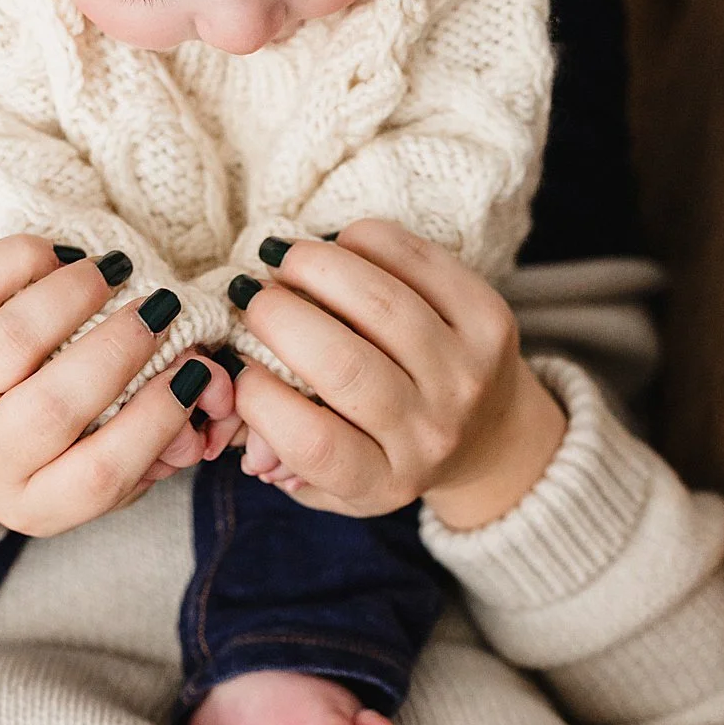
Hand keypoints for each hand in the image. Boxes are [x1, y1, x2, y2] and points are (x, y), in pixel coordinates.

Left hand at [0, 237, 241, 536]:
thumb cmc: (44, 452)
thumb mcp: (96, 471)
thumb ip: (158, 445)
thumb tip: (205, 396)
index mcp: (40, 504)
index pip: (105, 471)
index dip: (158, 417)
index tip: (194, 368)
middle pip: (57, 406)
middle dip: (121, 347)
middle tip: (159, 309)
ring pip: (12, 343)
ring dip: (73, 296)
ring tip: (112, 273)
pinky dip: (19, 262)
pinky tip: (59, 258)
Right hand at [227, 221, 567, 528]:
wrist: (490, 439)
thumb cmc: (390, 453)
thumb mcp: (338, 481)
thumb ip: (280, 454)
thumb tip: (233, 400)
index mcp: (385, 480)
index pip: (314, 443)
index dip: (259, 397)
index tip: (237, 365)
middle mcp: (431, 434)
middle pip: (344, 366)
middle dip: (278, 316)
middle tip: (253, 298)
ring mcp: (467, 376)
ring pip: (380, 303)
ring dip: (315, 266)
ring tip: (285, 261)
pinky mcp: (490, 322)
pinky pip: (418, 262)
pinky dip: (365, 242)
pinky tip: (339, 248)